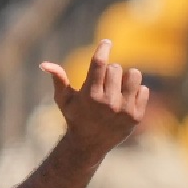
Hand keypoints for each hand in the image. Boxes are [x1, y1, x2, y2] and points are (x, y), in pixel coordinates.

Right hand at [39, 39, 148, 154]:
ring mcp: (124, 110)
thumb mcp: (64, 100)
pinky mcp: (136, 116)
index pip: (100, 63)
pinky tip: (126, 100)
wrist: (89, 145)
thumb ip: (58, 80)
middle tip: (105, 83)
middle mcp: (108, 103)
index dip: (104, 48)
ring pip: (134, 75)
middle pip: (116, 68)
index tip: (107, 43)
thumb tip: (44, 64)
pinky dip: (136, 92)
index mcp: (90, 95)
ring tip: (119, 87)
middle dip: (110, 71)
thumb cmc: (75, 117)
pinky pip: (144, 90)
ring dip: (127, 77)